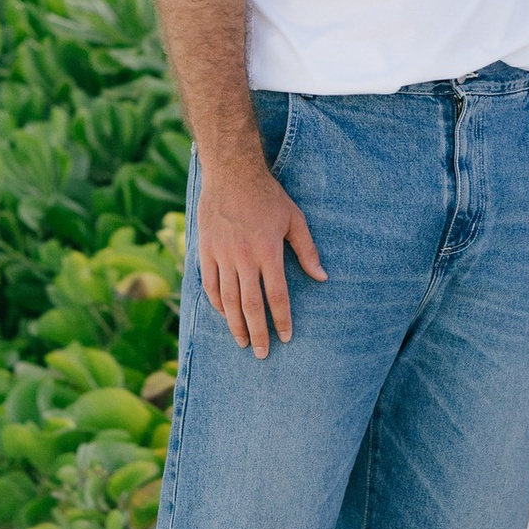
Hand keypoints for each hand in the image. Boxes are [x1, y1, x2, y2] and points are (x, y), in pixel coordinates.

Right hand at [195, 151, 325, 356]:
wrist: (232, 175)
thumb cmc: (268, 197)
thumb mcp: (295, 219)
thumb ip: (308, 251)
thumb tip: (322, 277)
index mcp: (268, 252)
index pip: (276, 296)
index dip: (282, 320)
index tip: (286, 337)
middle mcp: (244, 258)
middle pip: (250, 305)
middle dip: (257, 333)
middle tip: (262, 353)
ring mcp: (222, 256)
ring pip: (228, 300)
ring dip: (235, 324)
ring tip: (242, 342)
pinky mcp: (206, 252)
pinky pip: (210, 285)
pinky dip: (217, 304)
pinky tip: (225, 316)